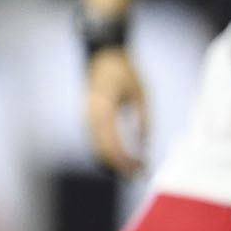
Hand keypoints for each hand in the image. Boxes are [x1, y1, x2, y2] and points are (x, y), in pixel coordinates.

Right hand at [85, 45, 150, 176]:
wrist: (103, 56)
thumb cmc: (124, 71)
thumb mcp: (141, 92)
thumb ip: (143, 118)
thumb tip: (144, 143)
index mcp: (102, 109)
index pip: (112, 143)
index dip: (126, 160)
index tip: (142, 169)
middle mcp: (90, 116)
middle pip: (102, 149)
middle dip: (120, 165)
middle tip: (140, 175)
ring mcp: (86, 118)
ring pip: (97, 147)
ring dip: (114, 160)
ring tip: (134, 169)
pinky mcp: (88, 118)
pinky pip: (96, 140)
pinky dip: (108, 152)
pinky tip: (122, 157)